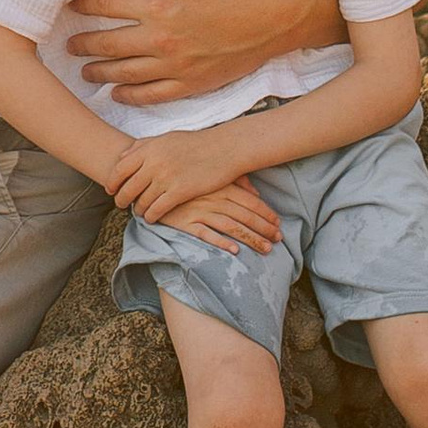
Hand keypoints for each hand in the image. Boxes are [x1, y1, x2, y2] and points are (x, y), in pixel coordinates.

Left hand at [68, 0, 336, 104]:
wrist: (282, 9)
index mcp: (159, 3)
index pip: (105, 4)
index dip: (83, 4)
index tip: (70, 4)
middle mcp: (162, 38)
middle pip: (108, 44)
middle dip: (83, 43)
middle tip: (68, 44)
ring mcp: (178, 65)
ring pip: (125, 73)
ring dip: (100, 72)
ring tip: (84, 70)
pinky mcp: (195, 83)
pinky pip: (154, 94)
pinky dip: (130, 95)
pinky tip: (117, 92)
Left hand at [109, 126, 281, 248]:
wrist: (224, 148)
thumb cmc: (195, 143)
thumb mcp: (166, 138)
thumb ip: (143, 145)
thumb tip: (123, 155)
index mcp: (149, 149)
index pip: (120, 169)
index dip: (112, 182)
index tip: (110, 190)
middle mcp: (154, 163)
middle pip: (128, 188)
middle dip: (121, 199)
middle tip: (121, 205)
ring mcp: (166, 178)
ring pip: (142, 201)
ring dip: (138, 209)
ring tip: (139, 212)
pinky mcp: (180, 191)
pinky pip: (157, 209)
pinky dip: (151, 216)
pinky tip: (151, 218)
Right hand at [127, 173, 282, 255]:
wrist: (148, 180)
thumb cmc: (182, 178)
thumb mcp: (209, 176)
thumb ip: (234, 182)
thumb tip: (255, 192)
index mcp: (220, 185)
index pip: (249, 201)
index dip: (266, 213)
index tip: (278, 224)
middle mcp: (212, 198)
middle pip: (244, 215)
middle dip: (264, 228)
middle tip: (279, 240)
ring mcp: (198, 210)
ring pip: (230, 226)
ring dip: (250, 238)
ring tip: (266, 249)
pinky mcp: (184, 222)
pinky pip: (205, 234)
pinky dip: (220, 242)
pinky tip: (234, 251)